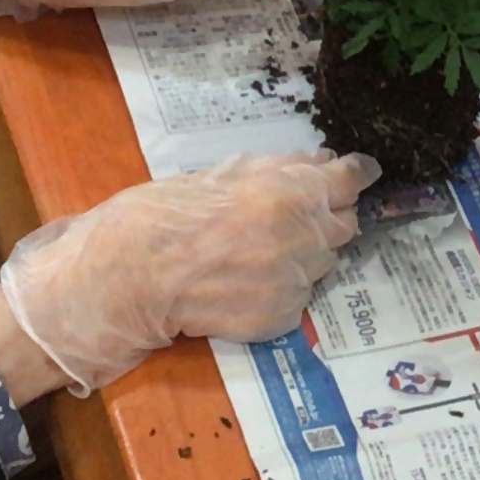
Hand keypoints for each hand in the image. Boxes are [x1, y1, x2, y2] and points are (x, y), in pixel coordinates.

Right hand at [0, 151, 381, 394]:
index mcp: (285, 195)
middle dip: (323, 215)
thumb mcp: (212, 176)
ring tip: (255, 252)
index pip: (348, 180)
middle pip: (343, 224)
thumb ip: (273, 168)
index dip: (352, 174)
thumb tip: (318, 161)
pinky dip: (282, 288)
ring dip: (303, 253)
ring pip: (322, 263)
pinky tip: (245, 283)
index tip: (353, 173)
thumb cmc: (157, 218)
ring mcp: (294, 285)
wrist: (126, 282)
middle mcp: (301, 241)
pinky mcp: (281, 319)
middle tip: (286, 215)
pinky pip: (298, 297)